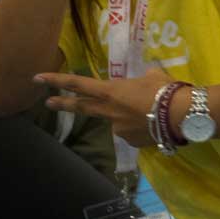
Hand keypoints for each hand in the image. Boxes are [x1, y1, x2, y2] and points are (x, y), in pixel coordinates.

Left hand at [34, 68, 178, 146]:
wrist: (182, 114)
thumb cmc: (166, 89)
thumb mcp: (154, 76)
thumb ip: (144, 78)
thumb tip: (147, 78)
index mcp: (112, 91)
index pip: (79, 84)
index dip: (57, 80)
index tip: (38, 78)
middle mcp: (110, 111)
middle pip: (83, 107)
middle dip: (64, 104)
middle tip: (48, 103)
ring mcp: (119, 129)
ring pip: (120, 120)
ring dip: (131, 116)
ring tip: (155, 113)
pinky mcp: (131, 142)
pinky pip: (134, 132)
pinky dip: (142, 127)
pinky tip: (157, 124)